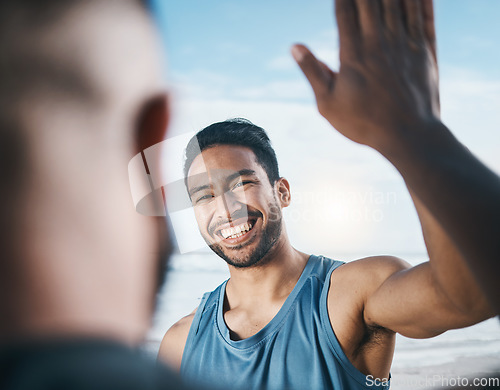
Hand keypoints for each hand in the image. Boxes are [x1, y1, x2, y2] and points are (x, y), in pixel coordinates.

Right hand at [292, 0, 440, 150]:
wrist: (409, 137)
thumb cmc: (364, 124)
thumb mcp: (328, 104)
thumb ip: (313, 72)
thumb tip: (295, 46)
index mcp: (354, 55)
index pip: (345, 10)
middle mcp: (379, 44)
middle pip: (371, 0)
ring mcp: (405, 45)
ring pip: (397, 2)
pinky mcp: (425, 51)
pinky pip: (422, 15)